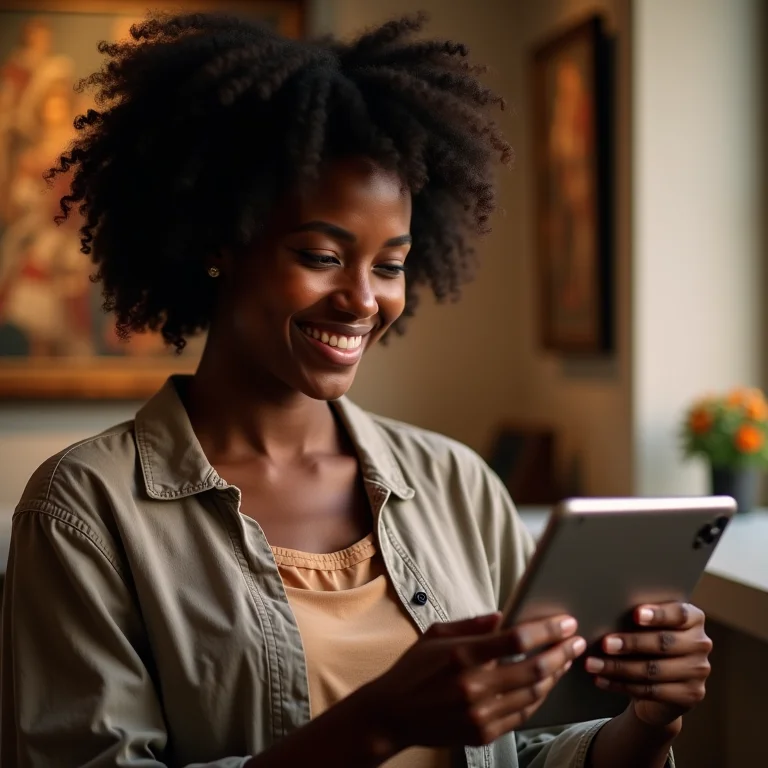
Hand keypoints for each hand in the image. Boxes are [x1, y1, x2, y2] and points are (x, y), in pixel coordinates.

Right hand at [362, 612, 586, 750]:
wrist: (392, 714)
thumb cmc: (413, 668)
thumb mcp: (436, 634)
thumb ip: (472, 624)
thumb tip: (505, 616)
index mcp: (462, 655)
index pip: (516, 640)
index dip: (547, 630)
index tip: (566, 622)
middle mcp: (474, 687)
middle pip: (533, 669)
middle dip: (561, 653)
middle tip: (575, 641)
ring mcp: (480, 714)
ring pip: (533, 694)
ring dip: (554, 675)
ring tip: (565, 660)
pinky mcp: (483, 734)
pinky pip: (522, 715)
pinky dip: (538, 698)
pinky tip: (545, 683)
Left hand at [584, 602, 711, 727]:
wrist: (663, 684)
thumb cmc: (649, 643)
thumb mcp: (648, 626)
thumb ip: (639, 617)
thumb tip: (606, 609)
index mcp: (694, 618)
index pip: (679, 614)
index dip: (658, 615)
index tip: (635, 615)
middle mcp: (701, 643)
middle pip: (664, 642)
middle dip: (630, 643)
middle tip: (604, 643)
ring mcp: (698, 671)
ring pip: (654, 670)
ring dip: (618, 667)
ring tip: (592, 664)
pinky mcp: (689, 695)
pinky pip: (651, 690)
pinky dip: (620, 685)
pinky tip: (601, 679)